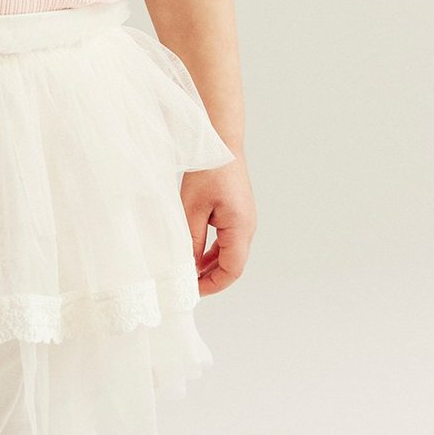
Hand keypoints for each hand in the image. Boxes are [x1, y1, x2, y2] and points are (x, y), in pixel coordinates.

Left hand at [181, 151, 255, 294]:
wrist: (221, 142)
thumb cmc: (207, 172)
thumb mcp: (191, 210)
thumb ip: (191, 242)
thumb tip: (189, 268)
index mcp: (240, 228)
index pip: (232, 270)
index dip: (212, 285)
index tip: (191, 291)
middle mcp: (247, 227)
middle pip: (233, 265)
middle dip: (210, 278)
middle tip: (186, 285)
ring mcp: (245, 221)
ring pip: (230, 255)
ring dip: (210, 266)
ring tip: (187, 272)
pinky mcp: (238, 215)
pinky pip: (228, 242)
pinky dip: (213, 252)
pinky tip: (195, 254)